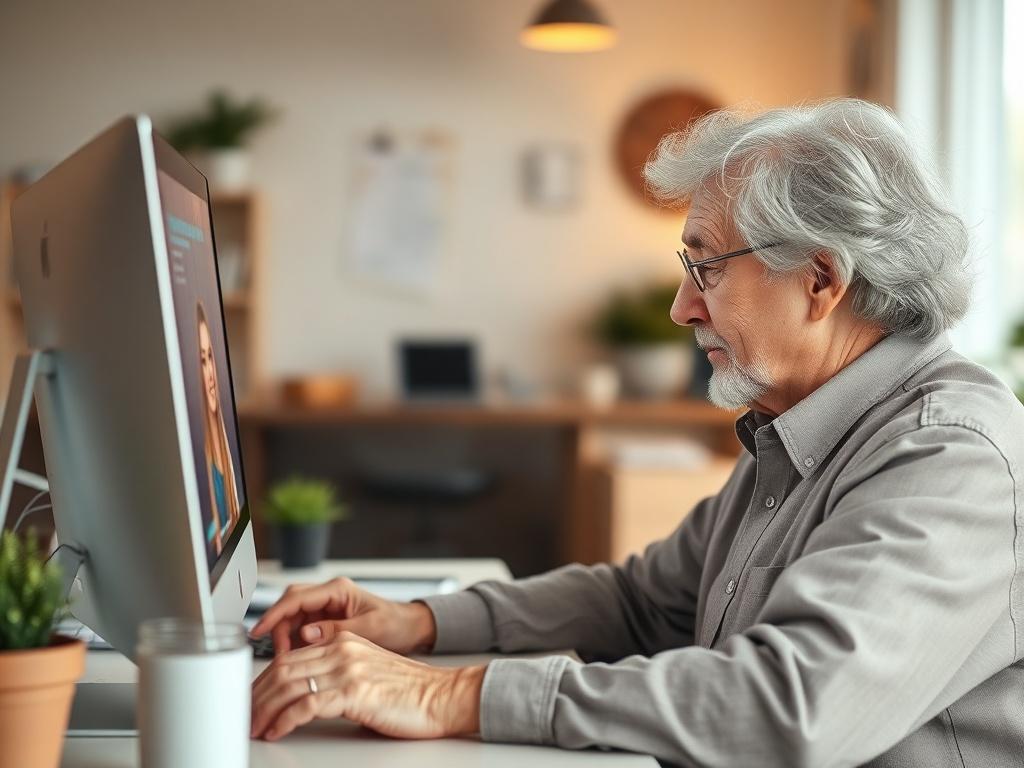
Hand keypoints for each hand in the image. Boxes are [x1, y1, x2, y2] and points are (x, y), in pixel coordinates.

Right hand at [249, 577, 436, 654]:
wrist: (411, 629)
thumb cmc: (396, 624)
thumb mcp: (369, 629)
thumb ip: (337, 631)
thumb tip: (307, 635)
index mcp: (338, 590)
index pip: (296, 598)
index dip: (274, 614)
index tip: (259, 630)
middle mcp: (329, 596)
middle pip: (289, 607)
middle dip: (279, 629)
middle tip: (280, 656)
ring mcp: (326, 609)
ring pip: (292, 619)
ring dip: (286, 639)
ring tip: (288, 662)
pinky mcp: (326, 622)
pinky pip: (301, 630)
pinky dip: (296, 644)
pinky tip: (298, 660)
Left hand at [250, 631, 484, 740]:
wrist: (441, 697)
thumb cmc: (408, 691)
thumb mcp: (367, 669)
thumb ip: (337, 668)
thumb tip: (303, 687)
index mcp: (344, 639)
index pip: (290, 656)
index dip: (263, 680)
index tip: (251, 699)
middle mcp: (342, 648)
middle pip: (283, 668)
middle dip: (256, 695)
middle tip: (244, 716)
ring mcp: (348, 668)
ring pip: (289, 684)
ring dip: (264, 709)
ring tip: (254, 727)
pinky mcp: (354, 692)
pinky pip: (307, 705)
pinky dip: (285, 720)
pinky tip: (277, 731)